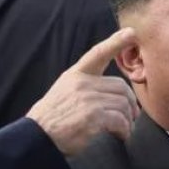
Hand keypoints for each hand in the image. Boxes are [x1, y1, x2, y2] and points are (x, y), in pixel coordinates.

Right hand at [27, 28, 139, 156]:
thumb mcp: (64, 90)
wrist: (37, 136)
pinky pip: (120, 119)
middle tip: (131, 115)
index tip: (131, 33)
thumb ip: (84, 85)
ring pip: (122, 103)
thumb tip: (109, 92)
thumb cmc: (52, 117)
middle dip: (129, 102)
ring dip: (127, 119)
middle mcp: (82, 83)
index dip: (115, 42)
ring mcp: (88, 99)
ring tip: (123, 129)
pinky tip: (120, 135)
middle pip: (120, 86)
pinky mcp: (93, 116)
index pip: (98, 53)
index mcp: (76, 75)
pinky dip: (124, 130)